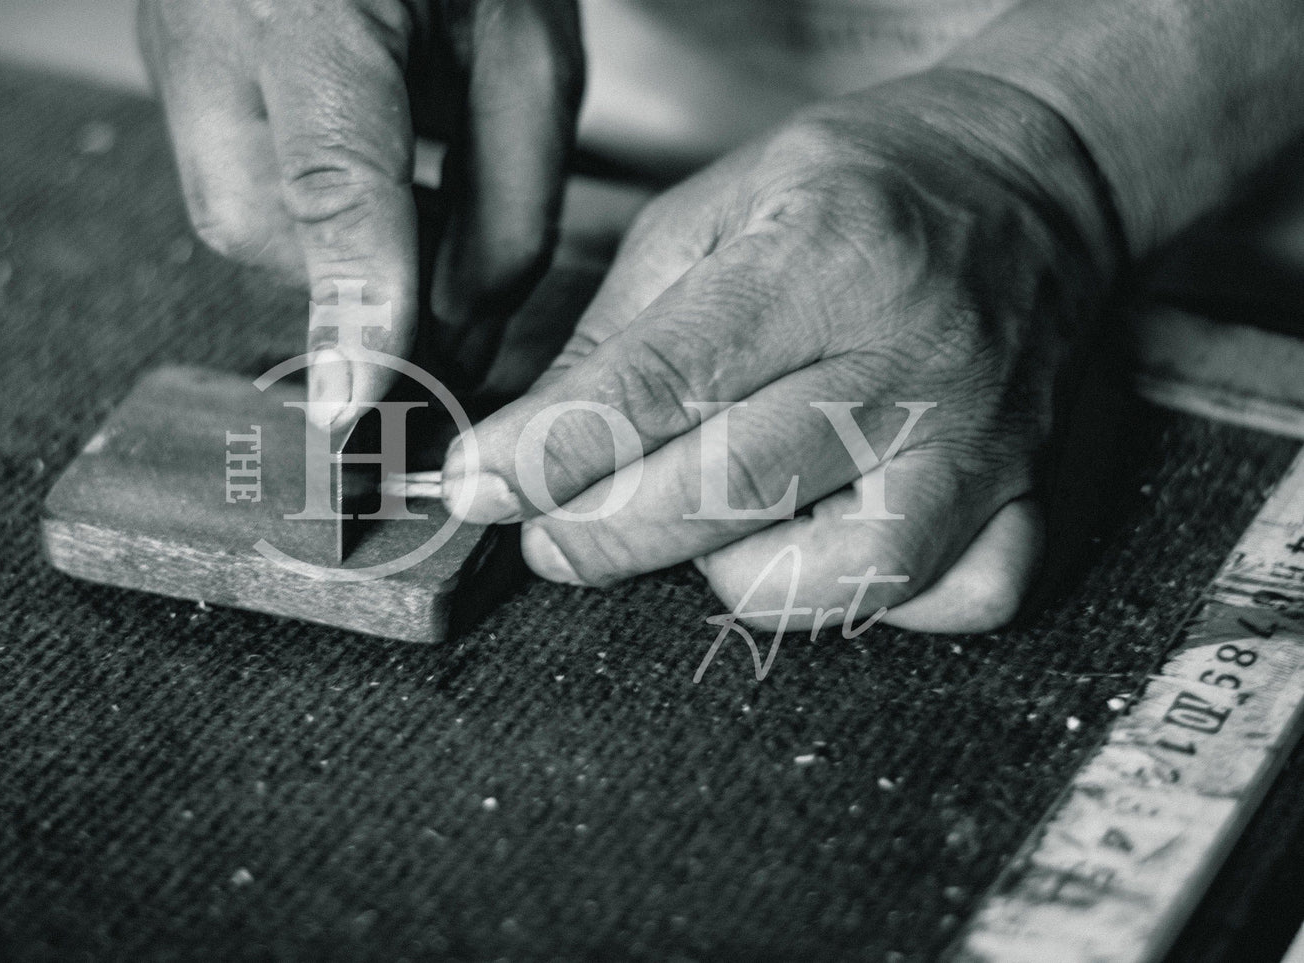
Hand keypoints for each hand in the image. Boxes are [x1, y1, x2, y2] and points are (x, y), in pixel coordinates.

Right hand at [138, 0, 583, 417]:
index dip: (345, 303)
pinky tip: (378, 186)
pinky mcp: (174, 55)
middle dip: (348, 280)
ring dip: (332, 250)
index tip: (349, 407)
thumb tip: (460, 338)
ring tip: (419, 210)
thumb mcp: (529, 52)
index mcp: (317, 1)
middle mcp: (213, 18)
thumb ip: (506, 205)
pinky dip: (309, 214)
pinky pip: (231, 174)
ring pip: (232, 213)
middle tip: (440, 281)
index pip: (328, 178)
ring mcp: (175, 34)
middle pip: (248, 223)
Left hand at [442, 69, 1120, 632]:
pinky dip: (871, 605)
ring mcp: (979, 439)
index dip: (549, 453)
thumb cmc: (860, 186)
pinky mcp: (1030, 492)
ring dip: (731, 579)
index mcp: (820, 259)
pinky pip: (955, 600)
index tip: (477, 488)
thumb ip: (619, 331)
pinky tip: (820, 551)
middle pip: (731, 492)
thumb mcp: (713, 210)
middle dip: (604, 533)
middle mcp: (908, 358)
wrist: (1034, 180)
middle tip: (549, 534)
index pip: (659, 385)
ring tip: (697, 531)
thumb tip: (531, 445)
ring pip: (839, 576)